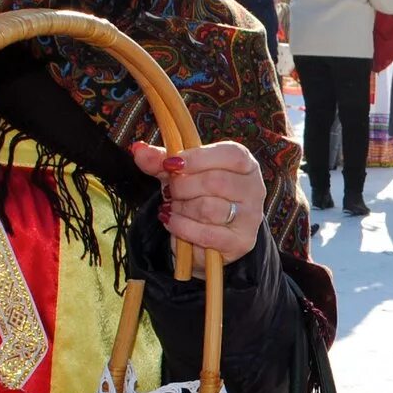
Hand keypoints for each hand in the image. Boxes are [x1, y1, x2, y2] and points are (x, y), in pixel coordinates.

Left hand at [130, 139, 264, 262]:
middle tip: (170, 191)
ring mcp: (250, 218)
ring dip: (182, 208)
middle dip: (183, 187)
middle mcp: (254, 189)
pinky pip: (206, 233)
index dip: (197, 158)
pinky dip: (182, 227)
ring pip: (209, 208)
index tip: (171, 164)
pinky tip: (173, 222)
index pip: (230, 155)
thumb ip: (160, 161)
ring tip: (174, 207)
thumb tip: (138, 150)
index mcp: (245, 164)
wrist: (210, 234)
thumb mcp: (180, 173)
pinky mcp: (240, 242)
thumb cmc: (198, 195)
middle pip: (216, 182)